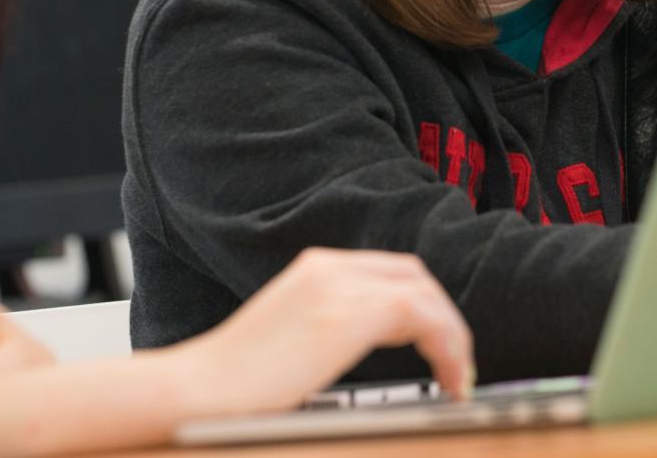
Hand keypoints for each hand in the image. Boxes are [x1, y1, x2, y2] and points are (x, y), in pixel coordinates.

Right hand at [159, 247, 473, 419]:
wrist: (197, 390)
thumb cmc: (234, 383)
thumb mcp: (289, 339)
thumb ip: (325, 330)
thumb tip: (357, 349)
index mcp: (313, 269)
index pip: (388, 271)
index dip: (423, 306)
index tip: (437, 345)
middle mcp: (328, 267)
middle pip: (412, 274)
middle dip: (442, 316)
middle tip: (456, 362)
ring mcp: (337, 286)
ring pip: (423, 292)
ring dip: (451, 333)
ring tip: (458, 377)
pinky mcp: (345, 315)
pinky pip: (421, 315)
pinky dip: (446, 344)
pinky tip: (450, 378)